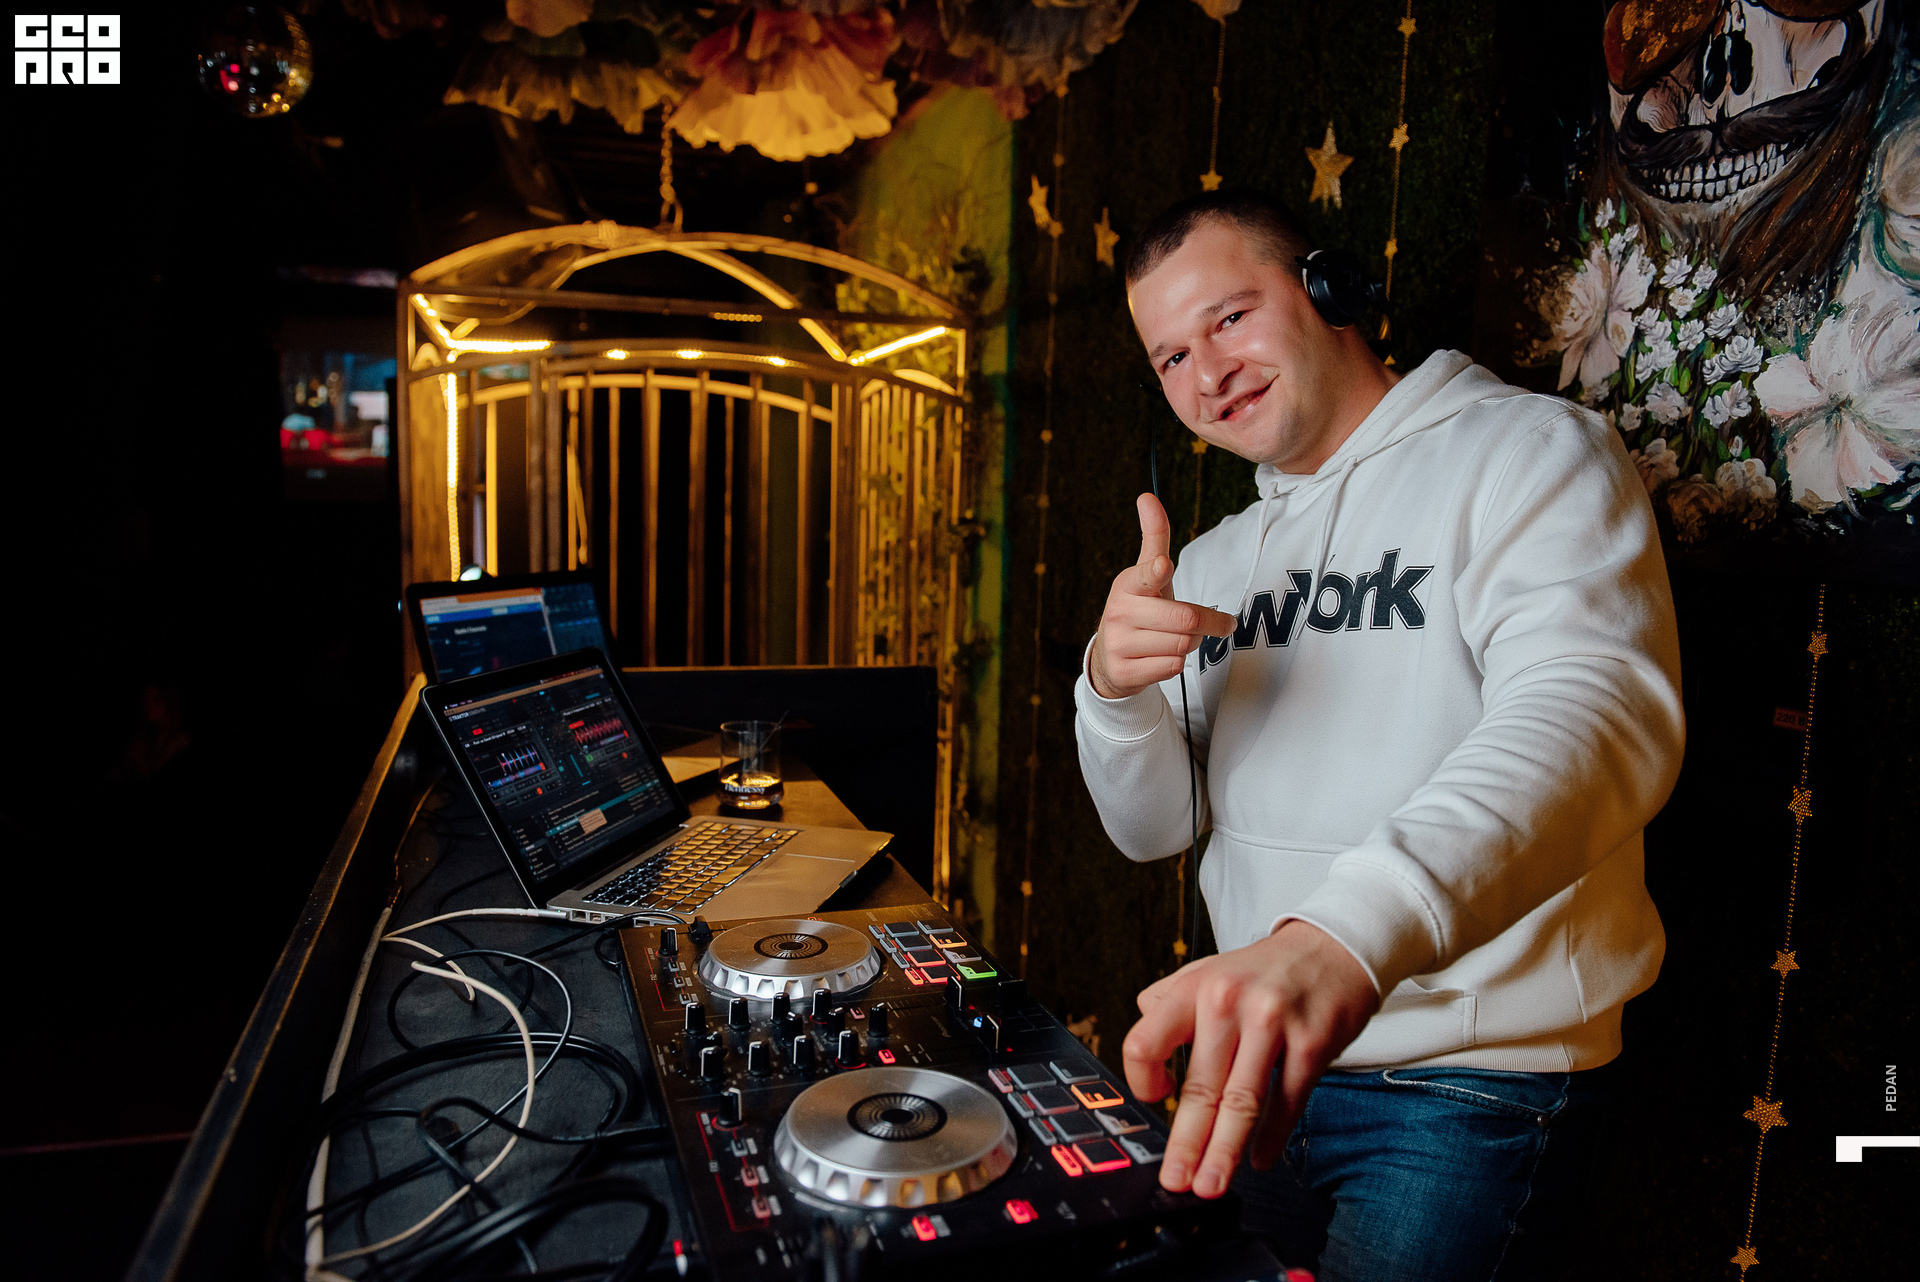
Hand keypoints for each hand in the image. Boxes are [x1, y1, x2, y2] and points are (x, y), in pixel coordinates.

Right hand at [1088, 493, 1235, 699]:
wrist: (1110, 658)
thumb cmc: (1140, 609)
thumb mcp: (1146, 575)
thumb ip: (1154, 537)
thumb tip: (1147, 496)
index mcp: (1129, 584)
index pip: (1146, 575)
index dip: (1157, 571)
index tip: (1163, 566)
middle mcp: (1120, 612)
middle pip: (1185, 619)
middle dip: (1209, 623)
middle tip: (1218, 624)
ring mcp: (1119, 643)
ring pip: (1182, 645)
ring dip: (1192, 643)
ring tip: (1178, 639)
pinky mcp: (1124, 672)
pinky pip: (1171, 667)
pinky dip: (1176, 663)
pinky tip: (1162, 657)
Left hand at [1122, 921, 1379, 1197]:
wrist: (1333, 946)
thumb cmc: (1265, 969)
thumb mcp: (1208, 970)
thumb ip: (1169, 1002)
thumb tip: (1142, 1048)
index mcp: (1194, 988)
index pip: (1147, 1040)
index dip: (1142, 1078)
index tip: (1154, 1100)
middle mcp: (1228, 1003)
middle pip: (1200, 1086)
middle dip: (1186, 1143)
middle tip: (1176, 1180)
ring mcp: (1272, 1023)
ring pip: (1242, 1102)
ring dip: (1225, 1152)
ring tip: (1211, 1183)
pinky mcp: (1311, 1043)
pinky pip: (1286, 1102)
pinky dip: (1272, 1138)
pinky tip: (1259, 1160)